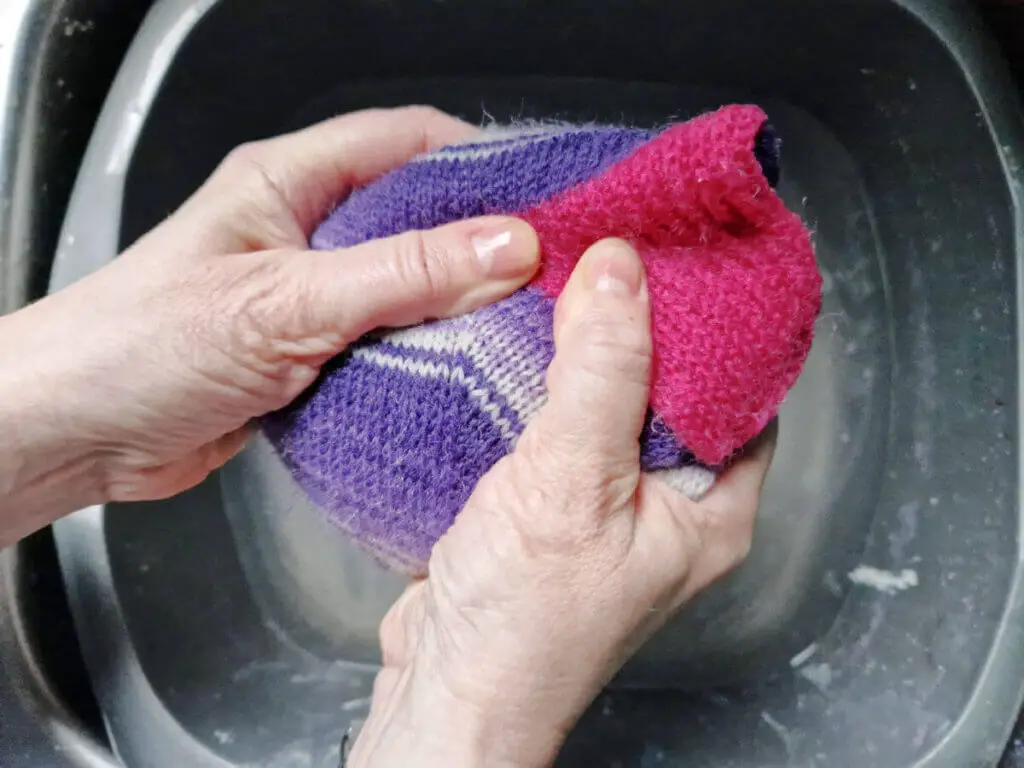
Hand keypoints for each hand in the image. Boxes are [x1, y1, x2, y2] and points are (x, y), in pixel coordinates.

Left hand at [0, 106, 540, 544]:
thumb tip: (505, 245)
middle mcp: (302, 230)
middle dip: (478, 242)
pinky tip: (456, 376)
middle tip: (542, 272)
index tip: (544, 197)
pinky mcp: (306, 352)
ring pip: (406, 284)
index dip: (482, 161)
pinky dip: (422, 357)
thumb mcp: (285, 302)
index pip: (406, 142)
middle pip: (415, 216)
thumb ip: (400, 273)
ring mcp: (306, 293)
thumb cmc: (139, 346)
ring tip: (513, 326)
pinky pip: (384, 342)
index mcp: (287, 183)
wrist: (75, 434)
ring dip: (453, 307)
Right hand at [348, 239, 776, 767]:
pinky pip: (552, 425)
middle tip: (610, 255)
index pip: (740, 388)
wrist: (444, 690)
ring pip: (603, 402)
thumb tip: (621, 271)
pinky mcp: (546, 504)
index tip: (683, 255)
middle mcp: (666, 504)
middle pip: (667, 388)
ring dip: (578, 351)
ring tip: (559, 280)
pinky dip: (533, 383)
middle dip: (637, 325)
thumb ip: (602, 372)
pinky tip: (509, 345)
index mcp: (711, 508)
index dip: (716, 320)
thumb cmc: (524, 630)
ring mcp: (603, 504)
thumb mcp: (575, 483)